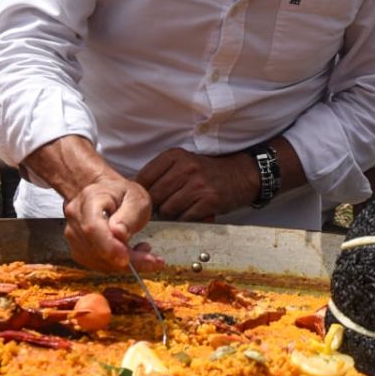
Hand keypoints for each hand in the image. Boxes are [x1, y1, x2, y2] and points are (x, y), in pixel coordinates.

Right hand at [62, 175, 158, 273]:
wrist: (104, 193)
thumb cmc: (121, 193)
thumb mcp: (136, 198)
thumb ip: (129, 216)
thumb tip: (119, 235)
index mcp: (90, 199)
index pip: (93, 227)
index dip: (109, 246)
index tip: (127, 258)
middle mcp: (76, 218)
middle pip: (96, 248)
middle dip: (126, 260)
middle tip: (153, 261)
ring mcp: (74, 235)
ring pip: (98, 260)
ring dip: (125, 264)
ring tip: (143, 250)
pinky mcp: (79, 250)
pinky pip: (98, 265)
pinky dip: (117, 265)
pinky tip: (130, 254)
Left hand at [136, 147, 259, 221]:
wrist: (241, 174)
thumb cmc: (206, 172)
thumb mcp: (182, 163)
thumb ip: (159, 174)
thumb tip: (132, 192)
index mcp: (174, 156)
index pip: (144, 178)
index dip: (141, 193)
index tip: (143, 200)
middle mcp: (186, 168)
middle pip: (154, 196)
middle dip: (156, 206)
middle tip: (163, 208)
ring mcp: (198, 184)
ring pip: (168, 209)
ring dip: (171, 215)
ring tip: (180, 209)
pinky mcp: (209, 201)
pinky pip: (185, 218)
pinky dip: (186, 220)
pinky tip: (192, 213)